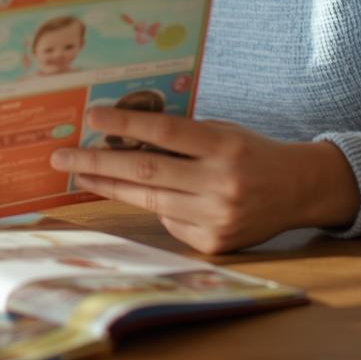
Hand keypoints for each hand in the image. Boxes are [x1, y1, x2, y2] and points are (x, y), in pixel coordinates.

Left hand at [51, 109, 360, 252]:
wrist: (298, 189)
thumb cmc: (251, 152)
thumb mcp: (222, 131)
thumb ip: (181, 136)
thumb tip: (122, 136)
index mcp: (224, 145)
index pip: (165, 131)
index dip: (126, 123)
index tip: (91, 116)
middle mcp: (220, 183)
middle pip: (146, 170)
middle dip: (97, 163)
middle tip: (62, 157)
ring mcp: (217, 217)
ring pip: (149, 200)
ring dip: (110, 186)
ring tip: (80, 174)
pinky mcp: (214, 243)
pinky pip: (169, 222)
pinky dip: (153, 206)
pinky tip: (145, 195)